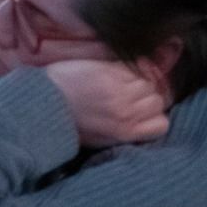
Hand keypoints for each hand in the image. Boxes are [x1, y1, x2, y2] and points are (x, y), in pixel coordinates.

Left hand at [45, 59, 171, 148]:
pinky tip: (117, 71)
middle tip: (133, 94)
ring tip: (123, 82)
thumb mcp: (101, 138)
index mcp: (124, 133)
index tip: (146, 111)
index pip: (162, 124)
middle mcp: (126, 113)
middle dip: (148, 97)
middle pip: (158, 100)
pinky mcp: (110, 72)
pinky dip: (130, 68)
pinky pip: (134, 68)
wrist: (45, 103)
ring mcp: (119, 91)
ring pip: (148, 82)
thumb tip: (142, 121)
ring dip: (139, 81)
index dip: (156, 116)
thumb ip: (125, 130)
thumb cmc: (70, 122)